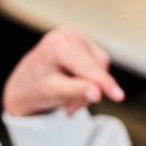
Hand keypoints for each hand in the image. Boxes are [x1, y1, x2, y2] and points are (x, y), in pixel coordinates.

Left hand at [2, 27, 124, 116]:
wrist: (26, 86)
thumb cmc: (35, 89)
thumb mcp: (52, 92)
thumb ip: (74, 92)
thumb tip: (97, 93)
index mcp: (58, 43)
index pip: (86, 67)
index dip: (103, 83)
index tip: (119, 97)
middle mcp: (70, 35)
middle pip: (96, 68)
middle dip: (87, 91)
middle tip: (69, 110)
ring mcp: (79, 39)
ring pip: (100, 70)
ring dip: (88, 90)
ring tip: (67, 101)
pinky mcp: (87, 48)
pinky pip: (99, 69)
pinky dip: (89, 84)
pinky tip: (73, 89)